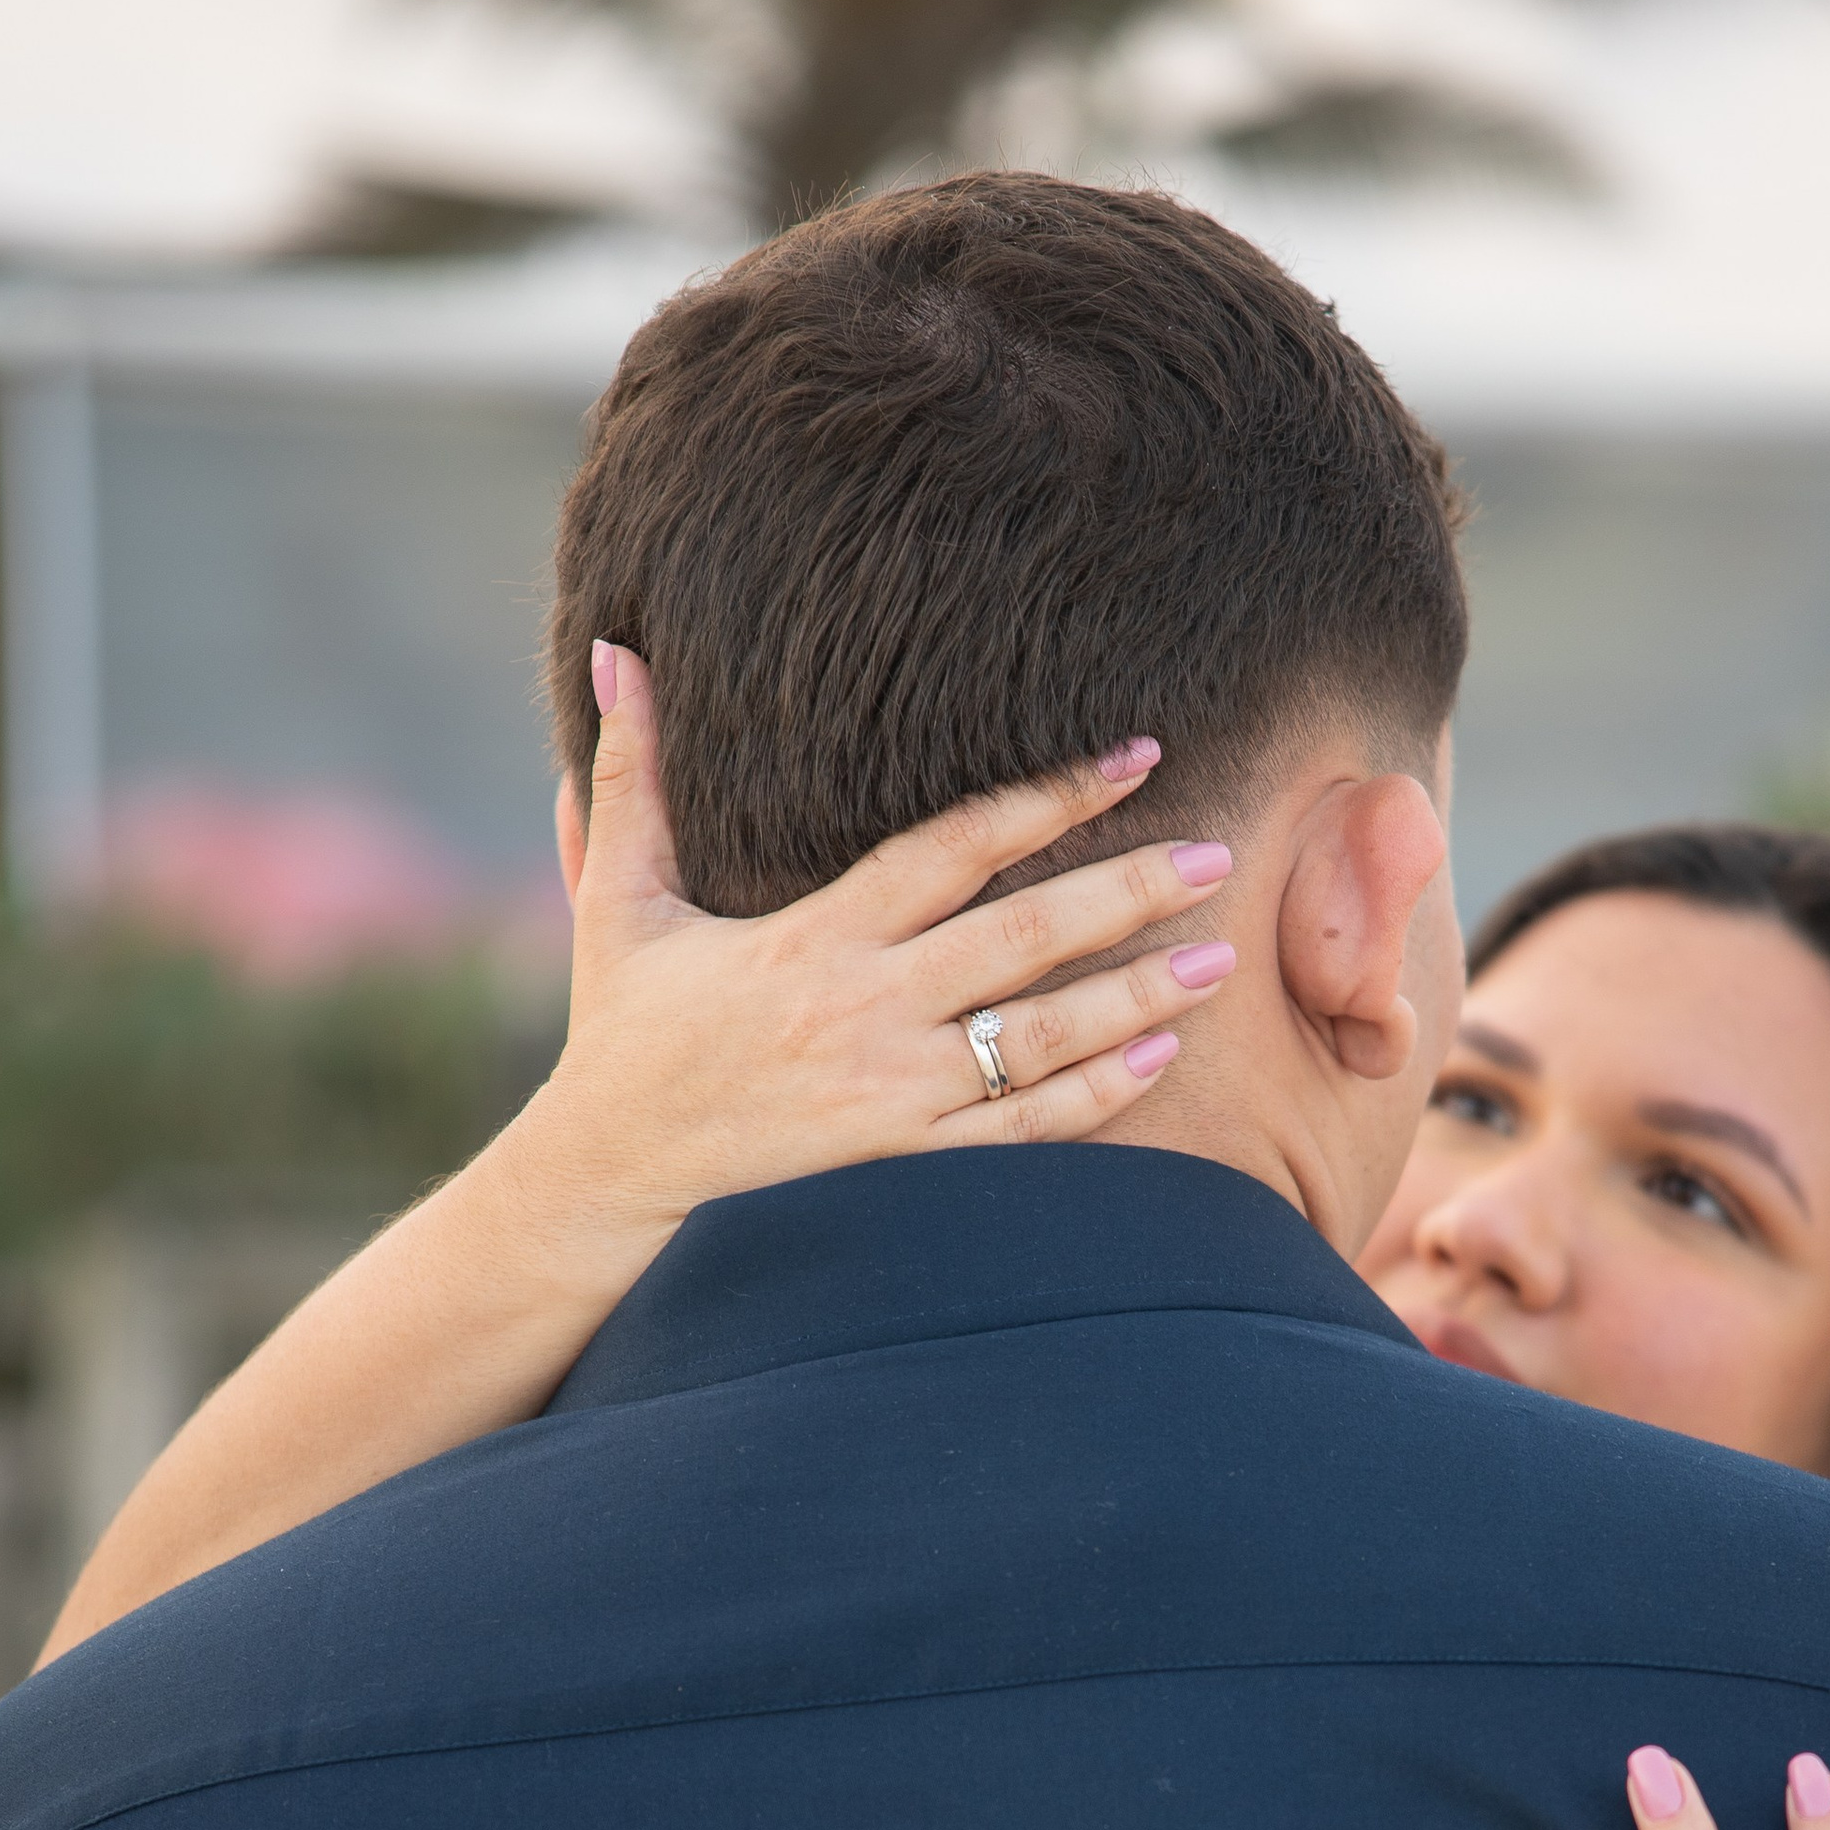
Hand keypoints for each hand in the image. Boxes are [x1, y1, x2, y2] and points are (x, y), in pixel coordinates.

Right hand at [505, 648, 1238, 1293]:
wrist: (609, 1180)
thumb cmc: (624, 1033)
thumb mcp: (618, 899)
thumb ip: (629, 774)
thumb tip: (612, 649)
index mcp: (811, 935)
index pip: (950, 848)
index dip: (1046, 799)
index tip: (1134, 757)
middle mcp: (863, 1009)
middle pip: (1019, 938)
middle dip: (1124, 894)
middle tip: (1216, 856)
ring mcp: (890, 1093)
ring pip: (1037, 1038)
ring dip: (1135, 997)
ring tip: (1219, 958)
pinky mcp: (902, 1161)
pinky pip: (1018, 1131)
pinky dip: (1095, 1098)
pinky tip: (1161, 1058)